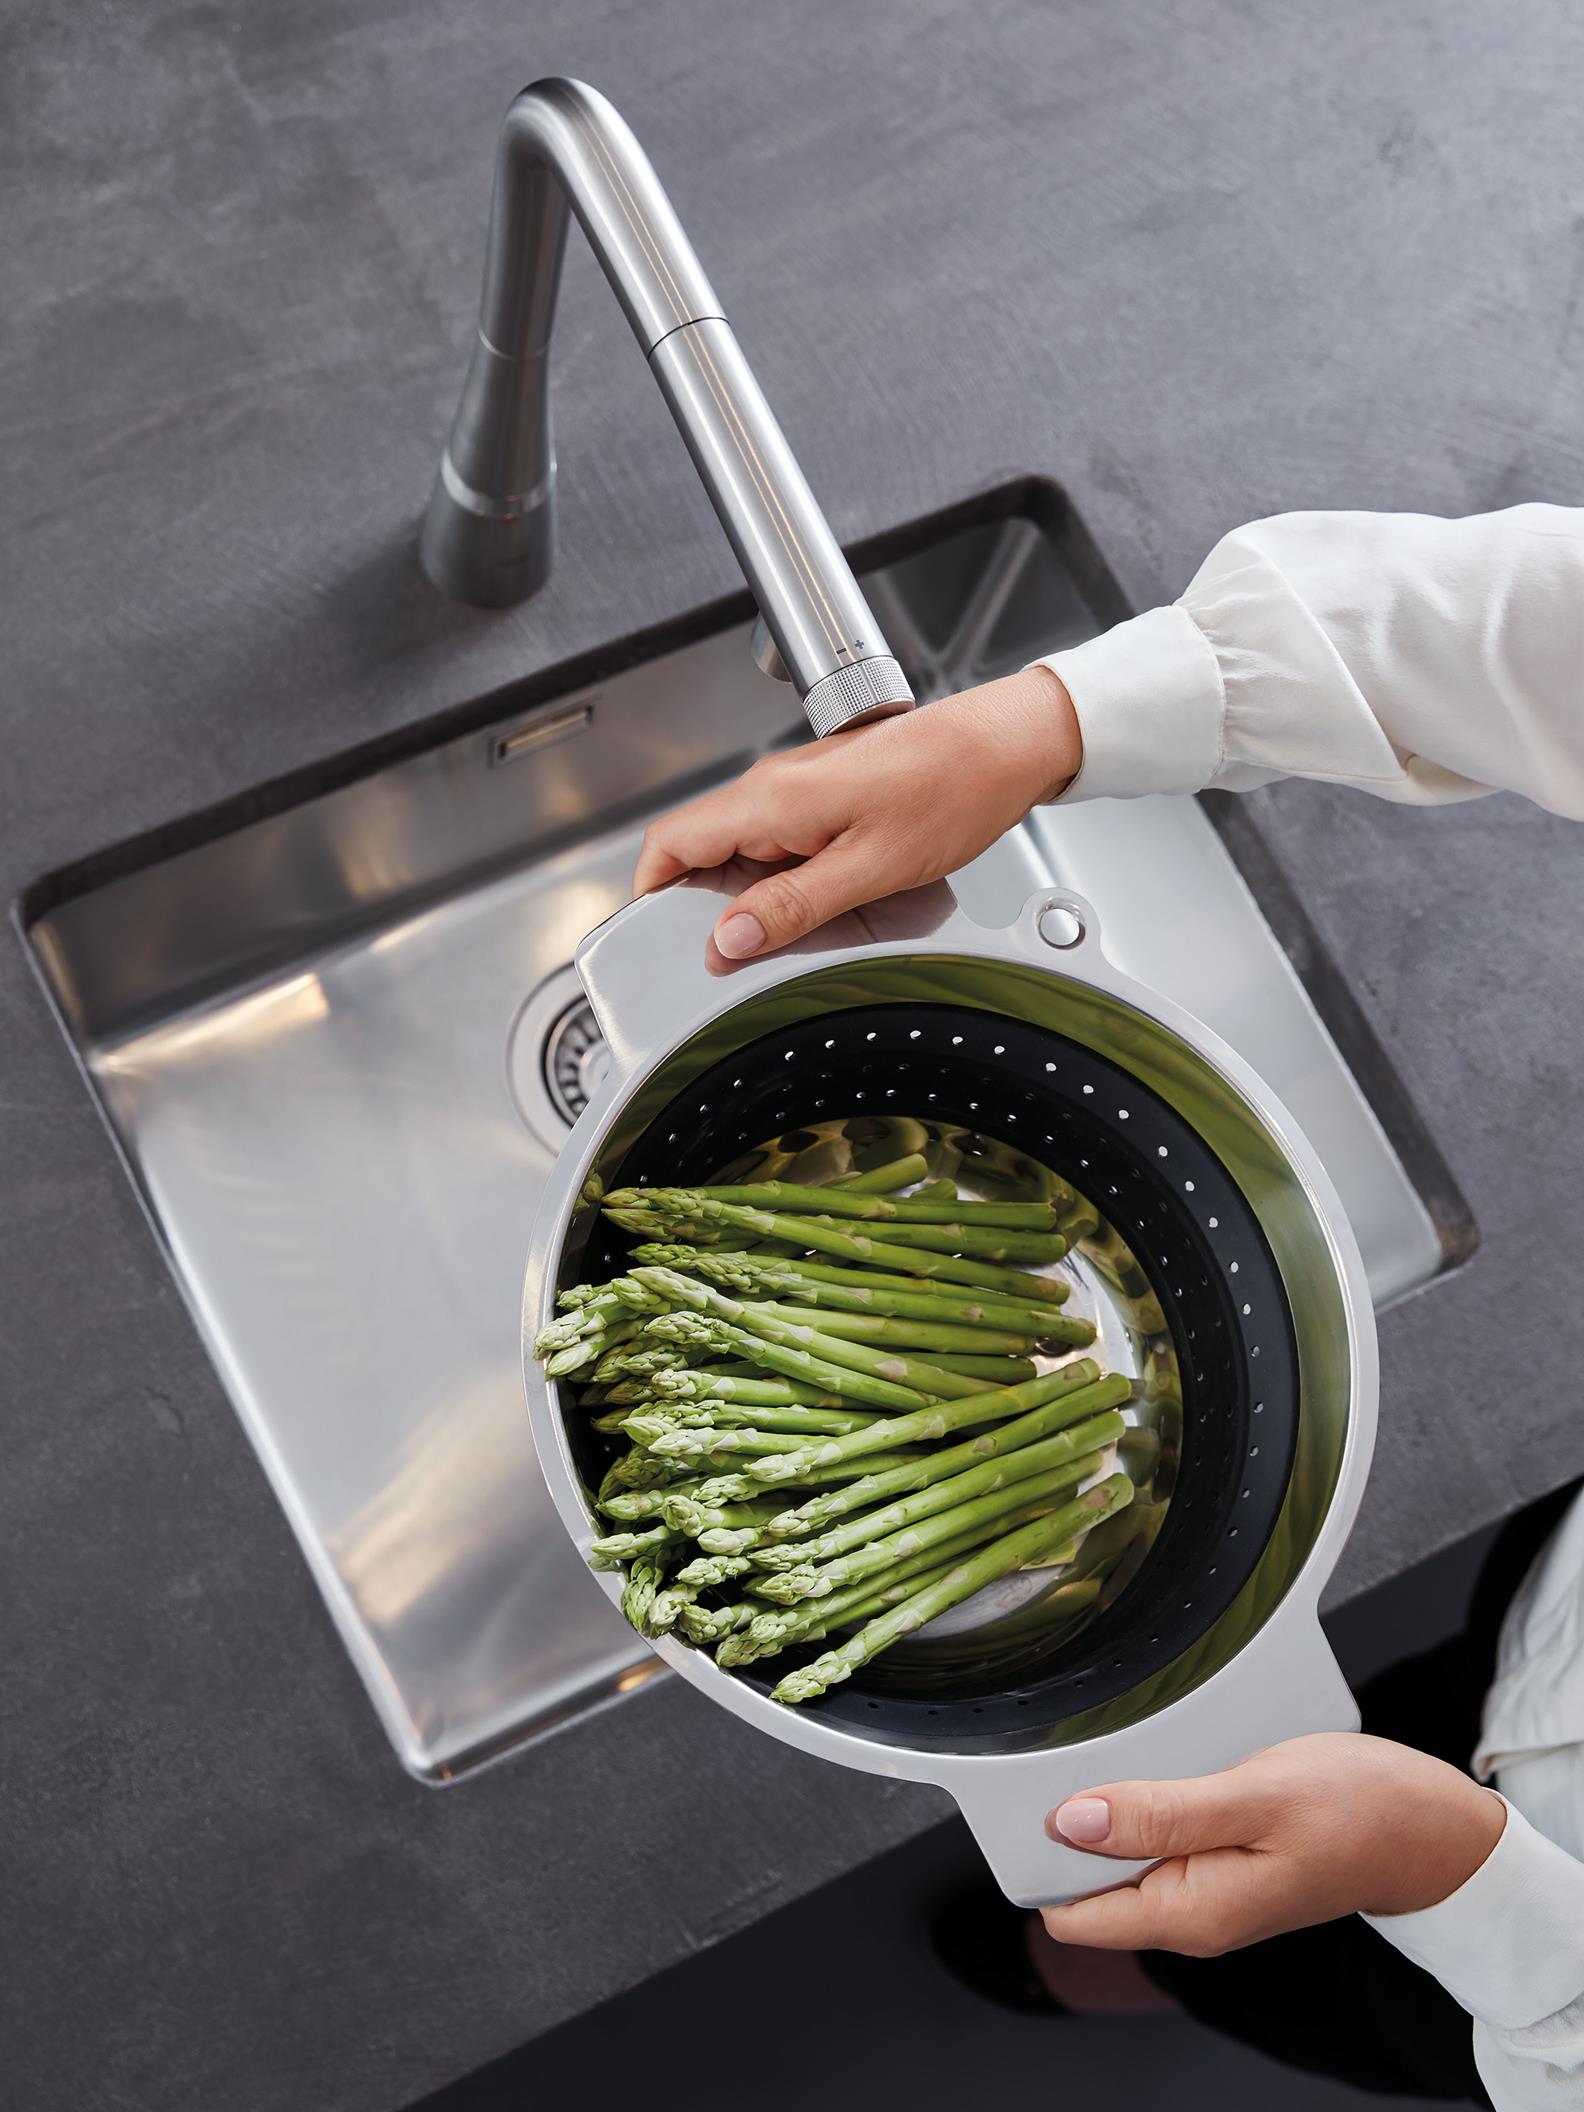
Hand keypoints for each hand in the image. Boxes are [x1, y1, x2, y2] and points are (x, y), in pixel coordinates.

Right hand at [632, 665, 1080, 961]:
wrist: (1007, 745)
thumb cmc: (954, 791)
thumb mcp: (870, 870)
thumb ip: (791, 907)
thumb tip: (728, 941)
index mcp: (772, 799)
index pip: (670, 843)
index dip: (652, 895)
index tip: (661, 939)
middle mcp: (774, 784)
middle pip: (699, 848)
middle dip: (703, 905)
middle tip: (738, 951)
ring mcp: (798, 785)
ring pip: (740, 846)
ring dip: (749, 893)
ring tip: (792, 928)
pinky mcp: (825, 790)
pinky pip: (777, 838)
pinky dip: (782, 876)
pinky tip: (822, 898)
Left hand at [1039, 1732, 1505, 1956]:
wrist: (1430, 1827)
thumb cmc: (1360, 1811)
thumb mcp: (1256, 1798)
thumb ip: (1162, 1813)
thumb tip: (1073, 1820)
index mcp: (1191, 1912)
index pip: (1072, 1912)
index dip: (1045, 1853)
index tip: (1038, 1793)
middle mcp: (1191, 1913)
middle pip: (1087, 1880)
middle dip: (1077, 1822)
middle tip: (1093, 1754)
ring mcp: (1205, 1889)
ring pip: (1121, 1852)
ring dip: (1116, 1803)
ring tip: (1137, 1750)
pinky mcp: (1220, 1861)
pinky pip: (1157, 1833)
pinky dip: (1151, 1798)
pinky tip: (1167, 1762)